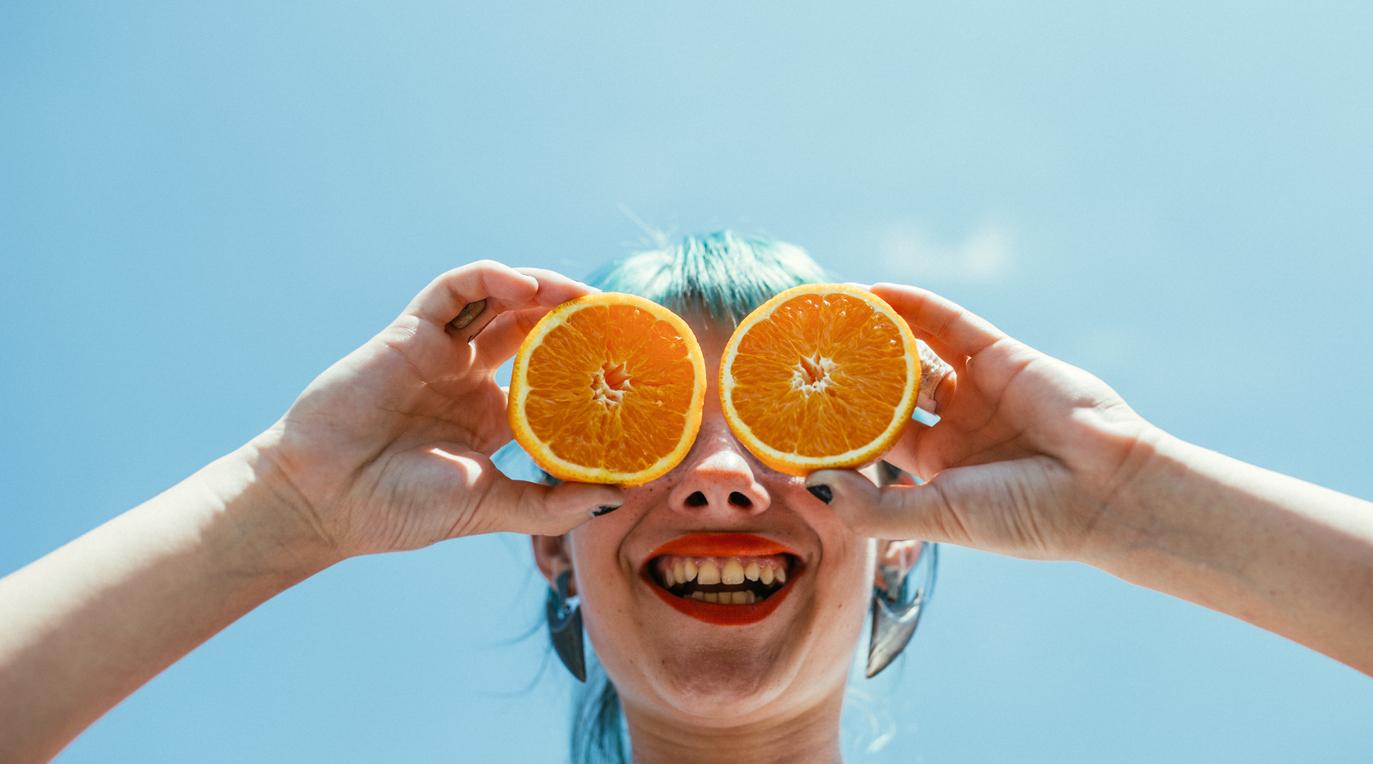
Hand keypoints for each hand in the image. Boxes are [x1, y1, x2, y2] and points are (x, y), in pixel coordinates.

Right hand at [252, 261, 623, 559]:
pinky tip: (526, 287)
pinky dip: (492, 277)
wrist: (323, 499)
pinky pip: (457, 288)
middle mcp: (470, 378)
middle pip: (535, 330)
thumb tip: (620, 495)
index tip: (637, 364)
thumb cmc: (399, 509)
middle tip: (623, 318)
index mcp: (491, 418)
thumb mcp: (491, 506)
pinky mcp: (412, 330)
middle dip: (578, 320)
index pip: (554, 378)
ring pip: (502, 300)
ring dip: (545, 290)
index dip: (592, 366)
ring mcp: (441, 351)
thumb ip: (552, 504)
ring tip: (585, 296)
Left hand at [808, 283, 1162, 562]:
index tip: (786, 411)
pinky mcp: (999, 355)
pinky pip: (947, 322)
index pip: (873, 442)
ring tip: (824, 317)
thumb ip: (874, 508)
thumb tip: (811, 484)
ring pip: (912, 352)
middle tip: (795, 355)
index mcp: (938, 471)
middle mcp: (955, 428)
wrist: (1106, 490)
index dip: (834, 426)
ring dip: (872, 335)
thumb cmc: (1025, 517)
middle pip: (886, 392)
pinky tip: (870, 293)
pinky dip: (911, 305)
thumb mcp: (939, 517)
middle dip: (845, 375)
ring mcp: (977, 389)